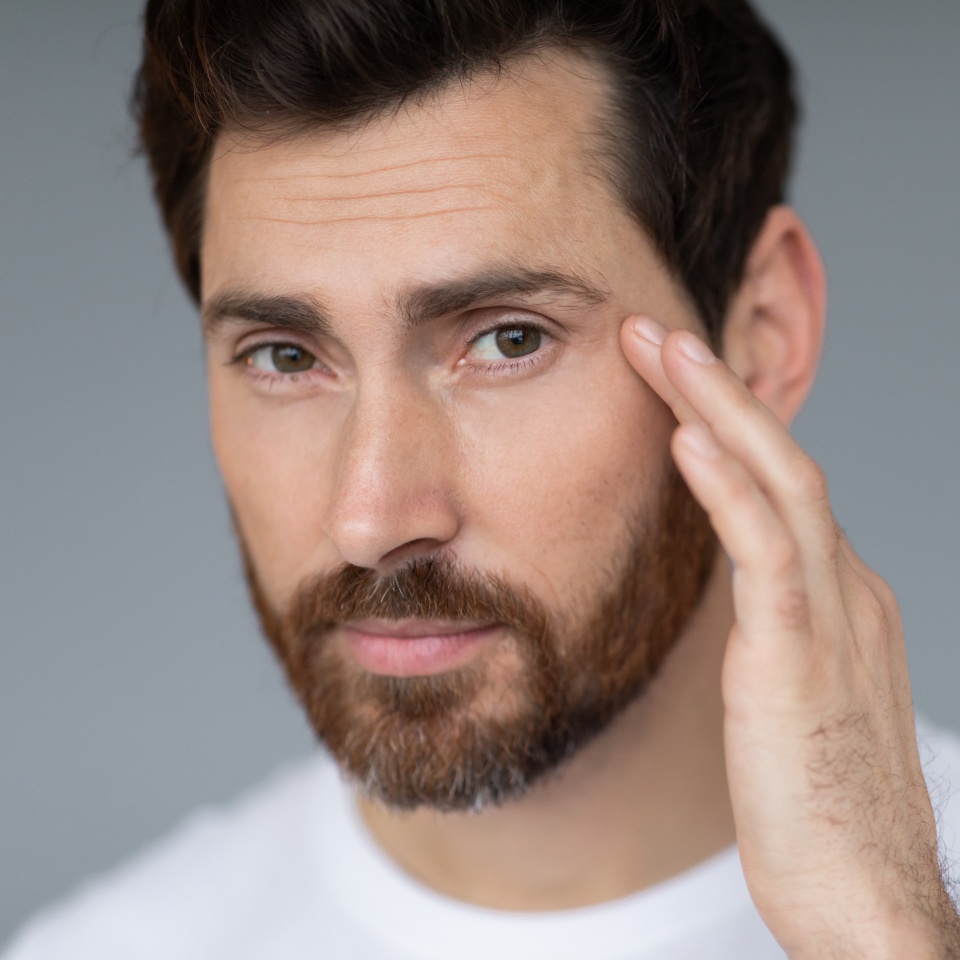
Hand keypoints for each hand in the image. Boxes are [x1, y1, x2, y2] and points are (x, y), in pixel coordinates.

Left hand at [621, 316, 959, 958]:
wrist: (868, 903)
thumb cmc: (821, 810)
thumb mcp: (794, 698)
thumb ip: (775, 634)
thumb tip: (740, 598)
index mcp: (836, 599)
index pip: (777, 482)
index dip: (725, 421)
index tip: (670, 375)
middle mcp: (845, 590)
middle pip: (780, 458)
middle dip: (716, 388)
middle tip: (656, 330)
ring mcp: (832, 618)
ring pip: (778, 481)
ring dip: (717, 407)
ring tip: (663, 348)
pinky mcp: (801, 660)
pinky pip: (765, 554)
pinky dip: (727, 490)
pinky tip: (685, 440)